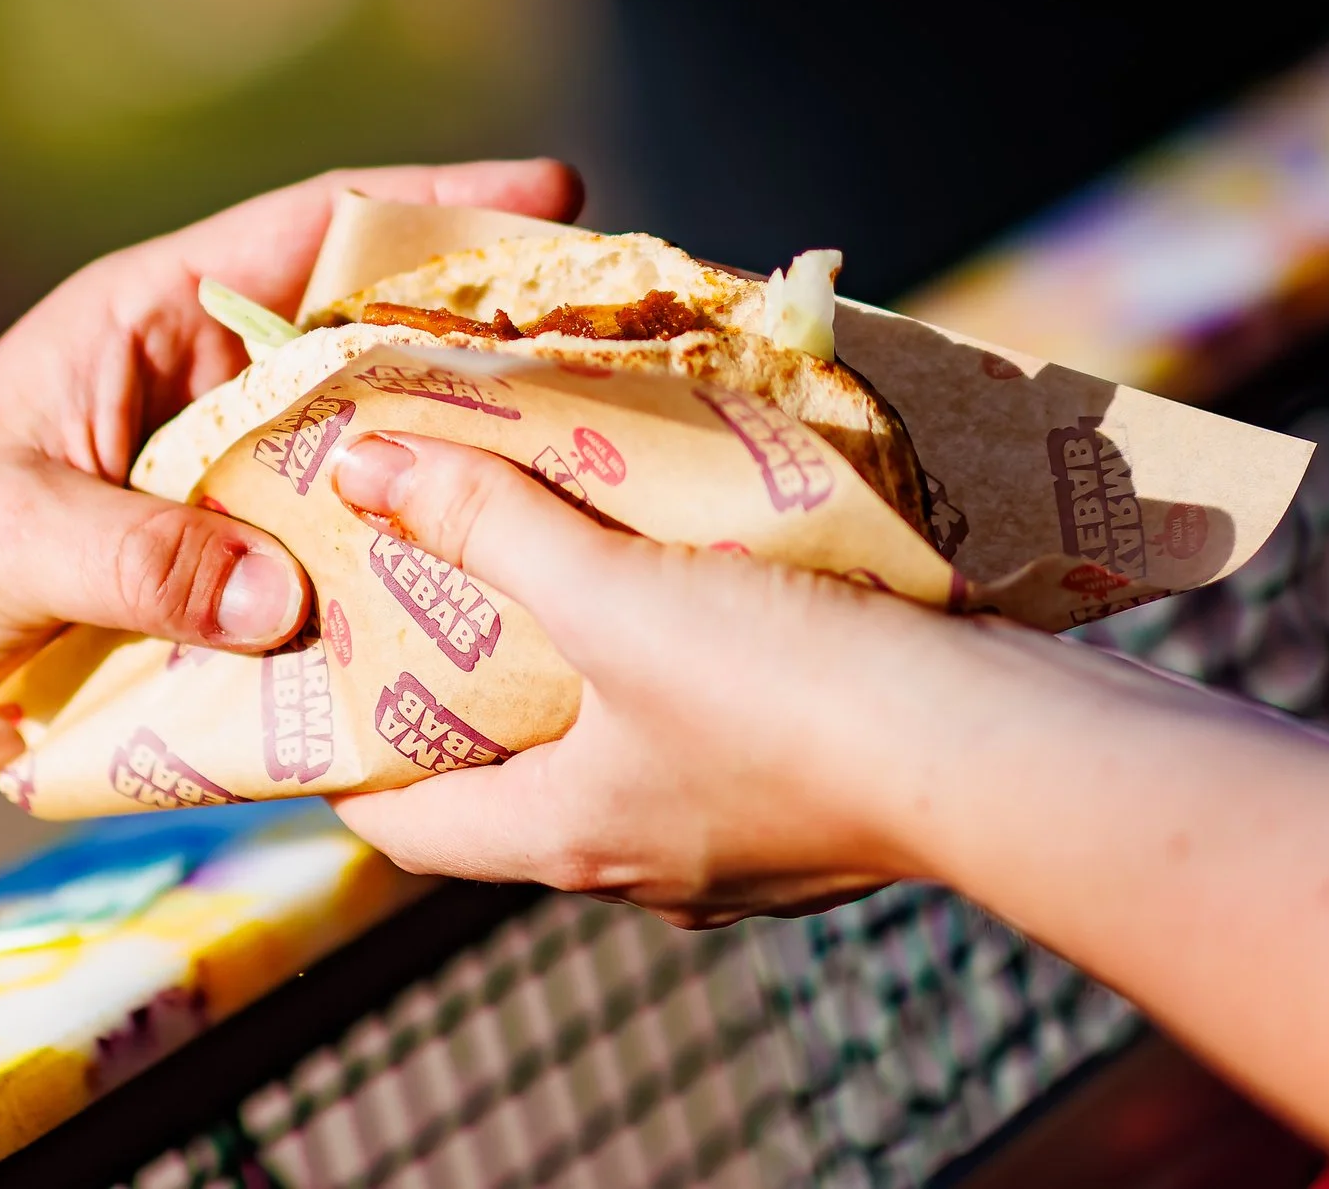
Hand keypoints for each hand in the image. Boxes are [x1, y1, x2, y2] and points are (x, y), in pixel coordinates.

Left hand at [0, 161, 584, 767]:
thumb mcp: (5, 538)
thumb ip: (140, 558)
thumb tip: (288, 598)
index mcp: (151, 318)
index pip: (309, 230)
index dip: (433, 205)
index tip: (556, 189)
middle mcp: (209, 384)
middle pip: (374, 340)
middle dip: (490, 338)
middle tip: (626, 352)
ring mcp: (231, 482)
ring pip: (375, 454)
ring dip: (464, 466)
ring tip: (601, 478)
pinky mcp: (236, 575)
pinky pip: (346, 557)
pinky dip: (410, 571)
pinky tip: (493, 601)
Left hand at [323, 430, 944, 927]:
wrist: (1011, 754)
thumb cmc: (790, 695)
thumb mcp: (612, 592)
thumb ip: (487, 524)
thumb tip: (364, 469)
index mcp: (564, 839)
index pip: (403, 824)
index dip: (346, 754)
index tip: (317, 668)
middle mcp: (642, 858)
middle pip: (512, 772)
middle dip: (469, 679)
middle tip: (430, 570)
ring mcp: (741, 837)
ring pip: (623, 741)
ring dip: (589, 656)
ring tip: (559, 544)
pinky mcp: (822, 795)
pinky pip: (722, 723)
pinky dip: (688, 655)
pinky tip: (699, 571)